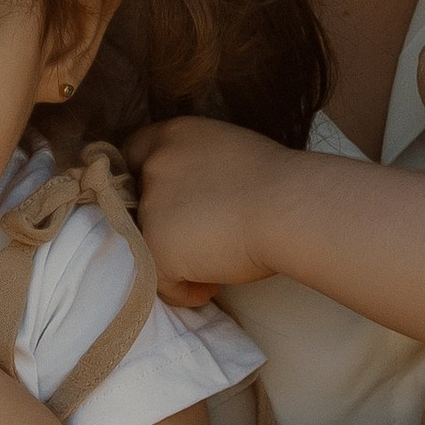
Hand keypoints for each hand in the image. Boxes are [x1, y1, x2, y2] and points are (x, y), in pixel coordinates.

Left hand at [129, 116, 289, 304]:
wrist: (292, 207)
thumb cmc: (281, 183)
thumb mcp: (230, 154)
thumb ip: (199, 168)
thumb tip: (196, 201)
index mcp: (174, 135)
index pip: (133, 154)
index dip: (146, 182)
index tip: (169, 203)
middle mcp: (155, 165)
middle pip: (137, 204)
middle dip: (164, 225)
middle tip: (201, 239)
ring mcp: (151, 205)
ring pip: (148, 245)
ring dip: (177, 258)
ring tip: (215, 264)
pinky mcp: (156, 246)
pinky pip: (162, 282)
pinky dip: (186, 289)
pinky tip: (213, 284)